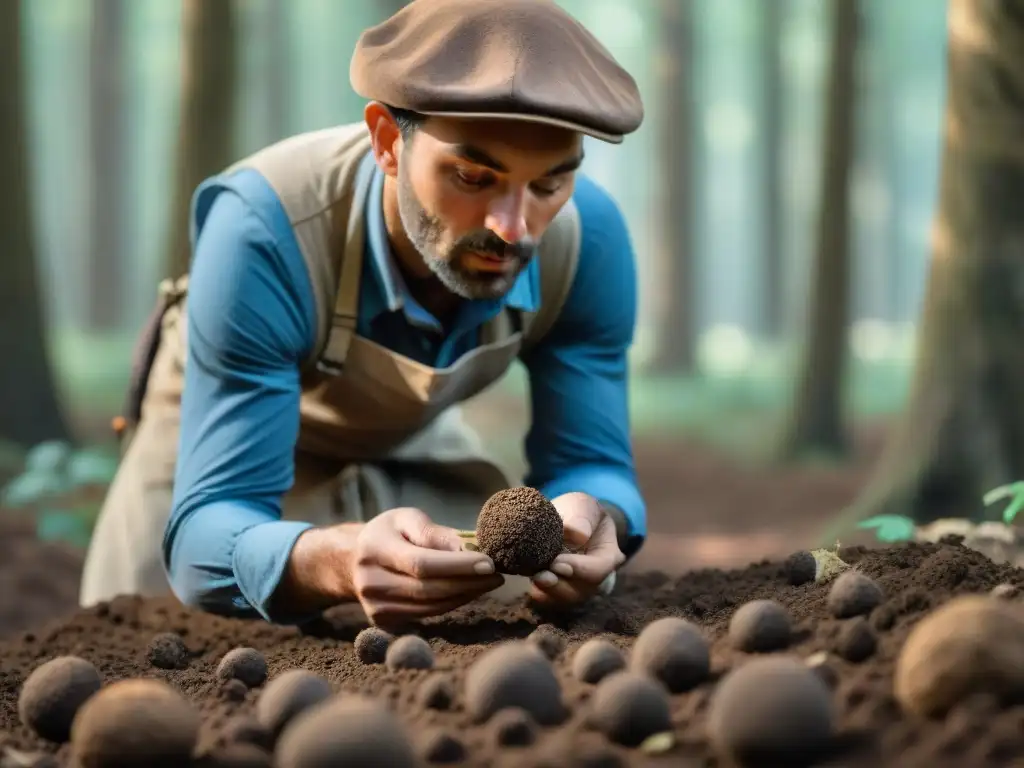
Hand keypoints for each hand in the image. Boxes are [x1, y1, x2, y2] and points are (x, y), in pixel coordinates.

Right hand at [351, 507, 503, 627]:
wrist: (351, 561)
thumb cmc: (388, 533)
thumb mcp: (406, 519)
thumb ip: (436, 533)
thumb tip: (471, 547)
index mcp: (375, 549)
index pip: (422, 563)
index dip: (458, 566)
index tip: (490, 562)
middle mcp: (371, 582)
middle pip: (429, 589)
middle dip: (469, 582)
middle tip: (498, 574)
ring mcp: (375, 607)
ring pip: (432, 606)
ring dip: (466, 595)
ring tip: (489, 581)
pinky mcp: (384, 622)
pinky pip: (427, 614)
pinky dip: (452, 603)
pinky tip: (469, 590)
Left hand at [528, 492, 624, 604]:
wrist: (566, 522)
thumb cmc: (579, 512)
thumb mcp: (584, 505)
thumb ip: (583, 517)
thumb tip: (577, 535)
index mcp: (609, 556)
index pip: (598, 569)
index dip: (577, 568)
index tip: (556, 561)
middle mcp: (597, 579)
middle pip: (581, 590)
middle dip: (560, 586)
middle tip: (540, 576)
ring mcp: (579, 588)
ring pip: (565, 599)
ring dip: (548, 591)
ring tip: (534, 577)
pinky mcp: (560, 592)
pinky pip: (551, 601)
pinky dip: (540, 593)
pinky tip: (529, 582)